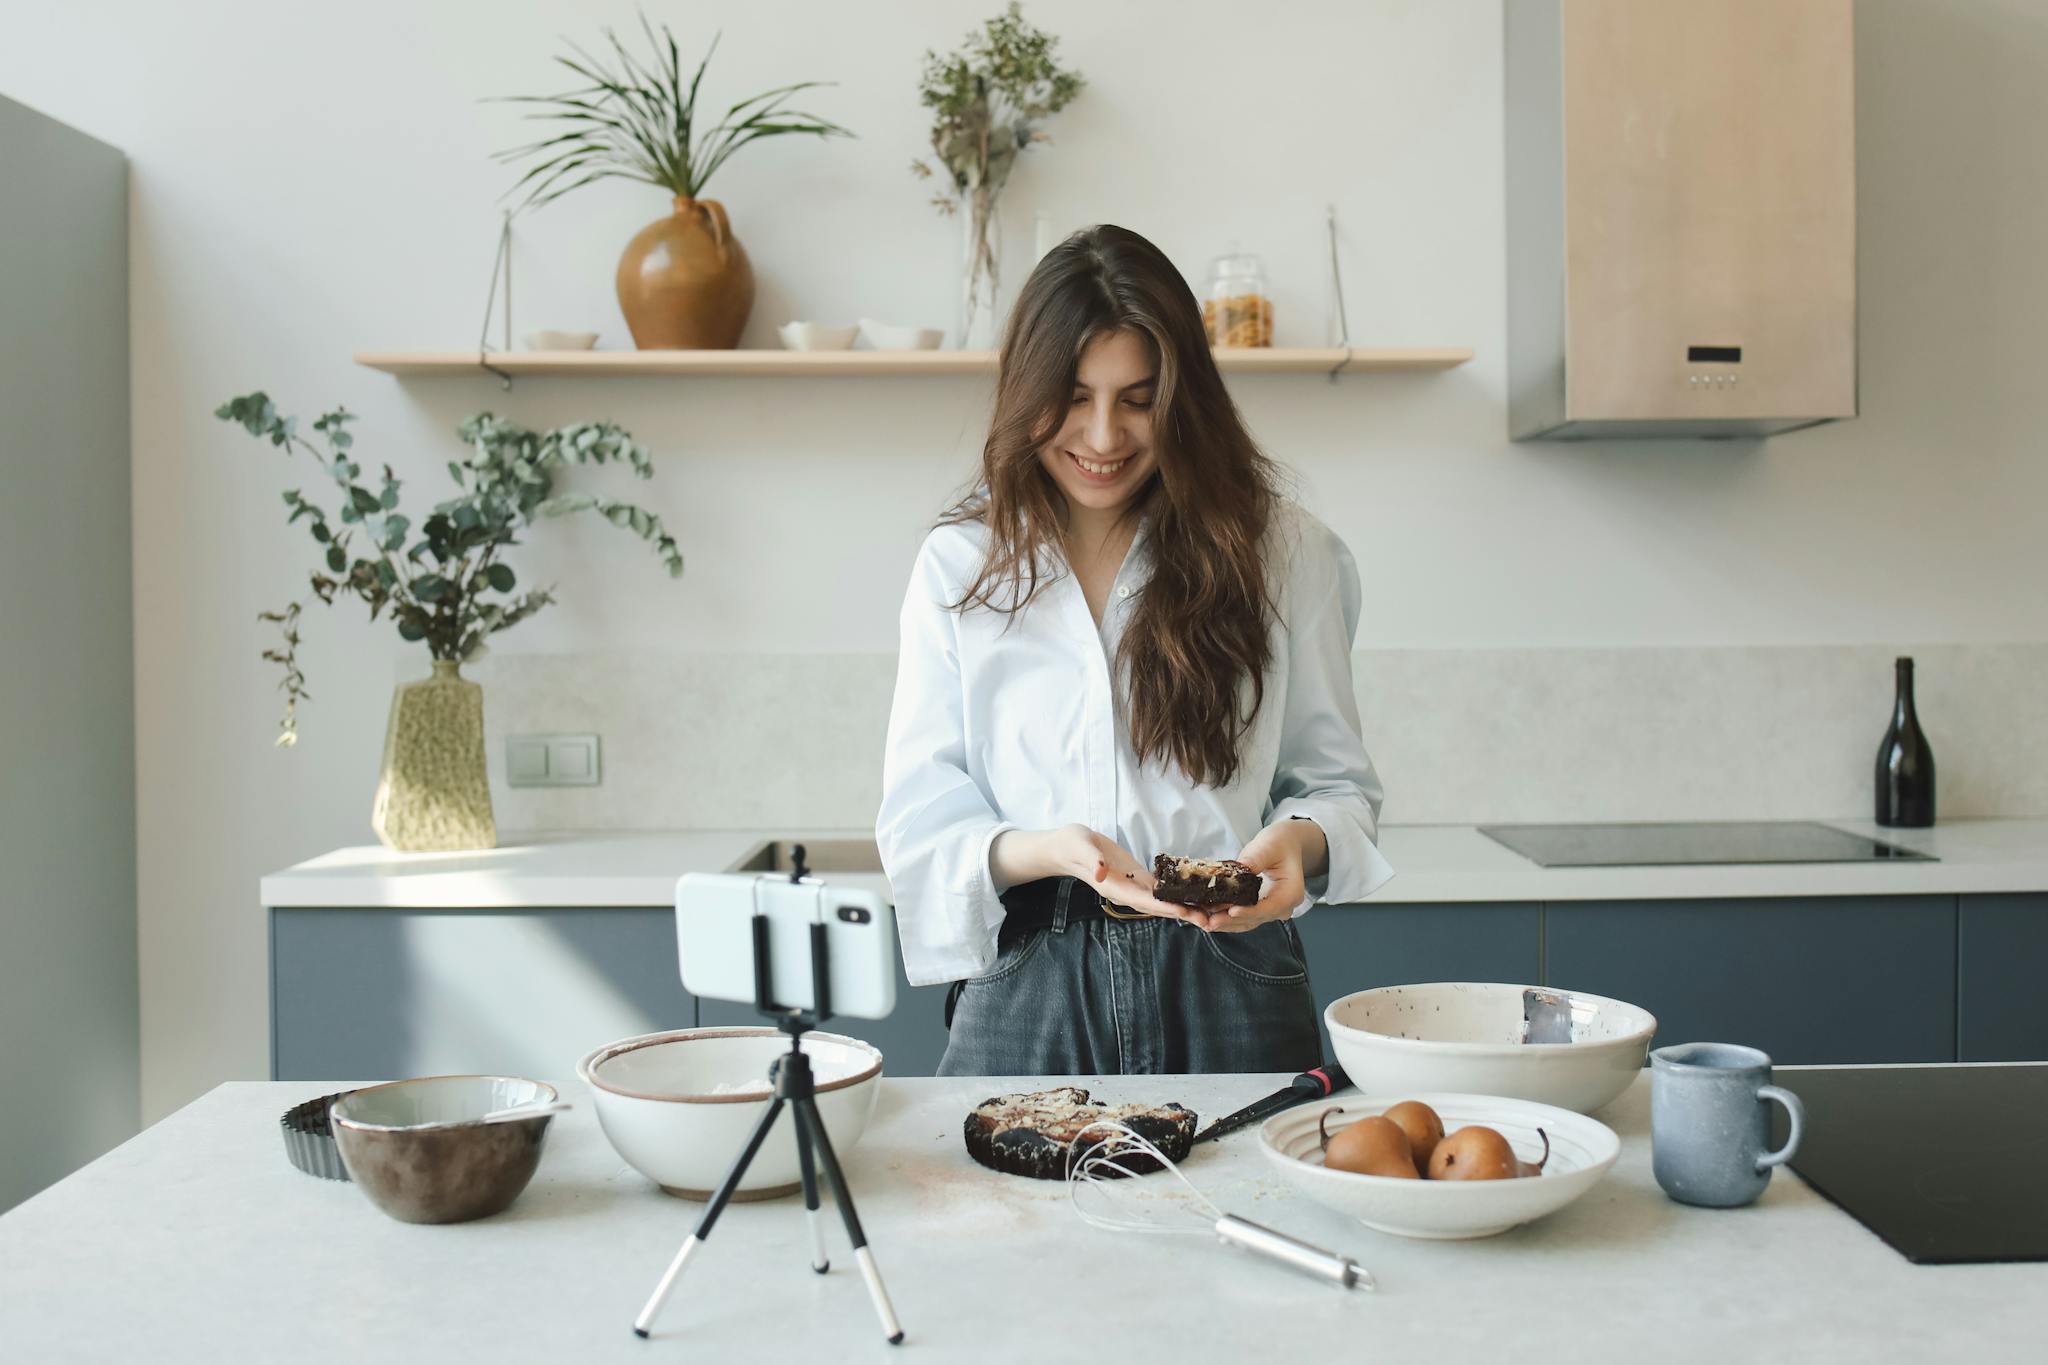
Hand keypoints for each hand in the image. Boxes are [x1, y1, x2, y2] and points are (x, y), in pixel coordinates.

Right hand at [995, 824, 1192, 921]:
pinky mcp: (1138, 878)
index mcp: (1113, 888)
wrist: (1067, 847)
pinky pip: (1161, 888)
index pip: (1143, 900)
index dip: (1164, 906)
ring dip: (1186, 906)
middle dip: (1183, 913)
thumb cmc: (1072, 845)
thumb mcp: (1079, 847)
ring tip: (1211, 910)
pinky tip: (1196, 893)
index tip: (1184, 911)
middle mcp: (1127, 892)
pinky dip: (1178, 892)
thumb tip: (1101, 872)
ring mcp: (1133, 887)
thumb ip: (1091, 860)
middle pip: (1158, 906)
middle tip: (1210, 919)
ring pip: (1163, 900)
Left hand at [1188, 819, 1324, 932]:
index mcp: (1290, 894)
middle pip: (1252, 919)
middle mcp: (1280, 908)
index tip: (1231, 911)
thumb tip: (1241, 868)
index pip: (1268, 908)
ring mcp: (1267, 911)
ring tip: (1198, 918)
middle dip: (1227, 921)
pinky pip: (1237, 917)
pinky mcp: (1254, 909)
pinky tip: (1202, 914)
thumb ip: (1257, 858)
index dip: (1249, 911)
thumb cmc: (1280, 844)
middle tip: (1205, 921)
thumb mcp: (1270, 845)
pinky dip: (1220, 916)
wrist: (1285, 846)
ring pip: (1242, 922)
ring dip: (1219, 922)